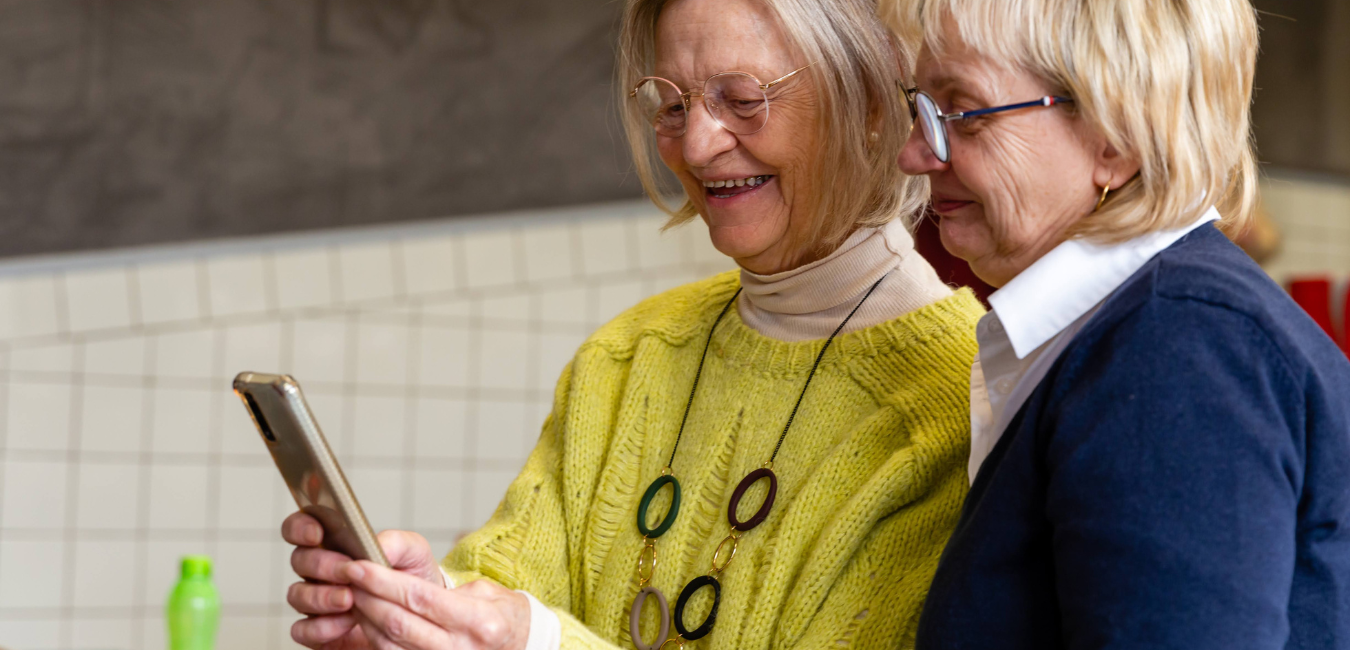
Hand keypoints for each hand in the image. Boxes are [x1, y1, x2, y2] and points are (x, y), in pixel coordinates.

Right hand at [282, 511, 444, 648]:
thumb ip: (395, 542)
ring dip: (321, 596)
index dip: (300, 527)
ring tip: (349, 599)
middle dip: (322, 565)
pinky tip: (346, 622)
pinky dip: (322, 626)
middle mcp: (320, 572)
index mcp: (335, 545)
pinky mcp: (318, 631)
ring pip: (297, 594)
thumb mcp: (413, 553)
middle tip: (346, 571)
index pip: (301, 529)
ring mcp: (316, 601)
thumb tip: (374, 544)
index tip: (316, 533)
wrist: (422, 618)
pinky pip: (302, 630)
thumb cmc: (411, 579)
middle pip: (299, 560)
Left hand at [343, 562, 530, 649]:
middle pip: (399, 621)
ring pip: (389, 643)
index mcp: (478, 621)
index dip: (384, 582)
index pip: (419, 598)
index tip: (360, 566)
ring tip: (353, 594)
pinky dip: (374, 638)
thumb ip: (447, 590)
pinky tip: (367, 618)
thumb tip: (402, 581)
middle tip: (347, 575)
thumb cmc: (504, 616)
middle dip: (367, 596)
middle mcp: (459, 648)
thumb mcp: (488, 592)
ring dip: (365, 617)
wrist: (521, 647)